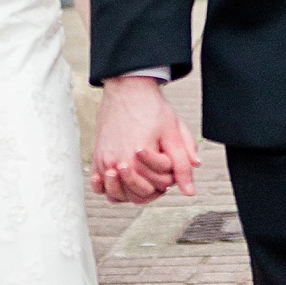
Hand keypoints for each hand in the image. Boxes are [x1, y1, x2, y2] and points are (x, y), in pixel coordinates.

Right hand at [91, 76, 200, 203]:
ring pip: (116, 195)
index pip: (158, 187)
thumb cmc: (151, 108)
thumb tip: (189, 190)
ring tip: (139, 177)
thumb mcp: (174, 134)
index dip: (169, 179)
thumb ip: (182, 164)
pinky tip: (117, 180)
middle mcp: (118, 162)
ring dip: (130, 192)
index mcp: (139, 159)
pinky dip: (107, 188)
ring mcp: (105, 160)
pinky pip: (98, 185)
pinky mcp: (96, 156)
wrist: (128, 89)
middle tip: (156, 172)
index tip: (168, 163)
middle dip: (152, 187)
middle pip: (137, 195)